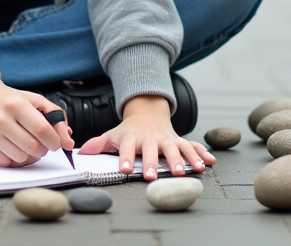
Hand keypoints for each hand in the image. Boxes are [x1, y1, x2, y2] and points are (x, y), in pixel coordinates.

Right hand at [0, 71, 73, 166]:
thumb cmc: (10, 100)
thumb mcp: (34, 100)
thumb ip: (56, 117)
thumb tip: (68, 141)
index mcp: (17, 105)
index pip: (43, 130)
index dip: (55, 141)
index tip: (56, 143)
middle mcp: (1, 119)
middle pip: (33, 148)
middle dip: (43, 149)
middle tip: (40, 143)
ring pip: (21, 158)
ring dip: (29, 156)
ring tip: (25, 143)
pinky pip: (7, 163)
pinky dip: (14, 159)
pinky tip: (12, 146)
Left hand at [76, 94, 214, 179]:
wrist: (148, 113)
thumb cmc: (129, 131)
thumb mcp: (113, 134)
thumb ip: (97, 144)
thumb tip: (80, 153)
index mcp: (133, 138)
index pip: (128, 148)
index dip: (126, 158)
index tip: (126, 169)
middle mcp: (151, 138)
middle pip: (153, 150)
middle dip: (155, 162)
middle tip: (156, 176)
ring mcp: (167, 139)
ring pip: (177, 148)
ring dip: (184, 159)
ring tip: (192, 171)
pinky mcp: (180, 140)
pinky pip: (193, 146)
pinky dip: (202, 153)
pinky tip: (211, 162)